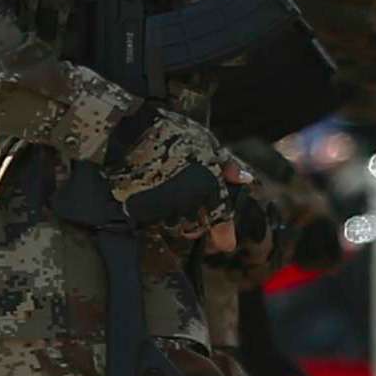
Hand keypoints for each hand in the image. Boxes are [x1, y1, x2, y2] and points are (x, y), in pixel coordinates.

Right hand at [101, 101, 241, 248]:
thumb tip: (244, 178)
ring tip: (167, 196)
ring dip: (173, 218)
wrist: (131, 131)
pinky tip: (150, 195)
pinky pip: (151, 221)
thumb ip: (226, 164)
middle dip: (195, 224)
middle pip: (195, 227)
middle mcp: (189, 201)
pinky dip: (153, 214)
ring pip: (173, 225)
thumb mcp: (206, 141)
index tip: (226, 244)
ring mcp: (164, 207)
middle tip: (189, 212)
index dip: (224, 234)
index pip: (220, 217)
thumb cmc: (172, 131)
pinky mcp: (141, 211)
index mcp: (209, 184)